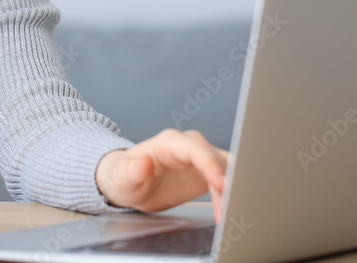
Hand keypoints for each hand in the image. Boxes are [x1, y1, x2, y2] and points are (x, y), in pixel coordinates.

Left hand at [95, 128, 228, 222]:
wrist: (130, 183)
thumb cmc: (124, 176)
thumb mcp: (121, 177)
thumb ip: (131, 170)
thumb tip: (144, 161)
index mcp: (168, 143)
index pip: (195, 149)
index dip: (210, 164)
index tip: (222, 183)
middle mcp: (187, 146)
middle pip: (216, 158)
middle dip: (228, 179)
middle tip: (234, 203)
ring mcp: (199, 158)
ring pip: (226, 168)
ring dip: (233, 189)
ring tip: (232, 212)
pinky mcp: (206, 172)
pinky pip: (226, 181)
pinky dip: (230, 195)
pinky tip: (228, 211)